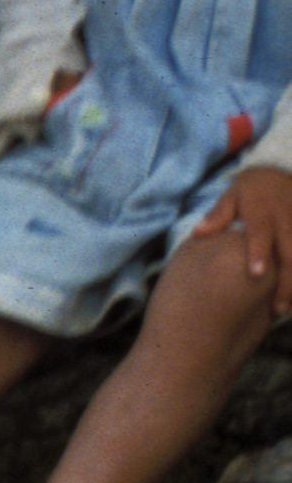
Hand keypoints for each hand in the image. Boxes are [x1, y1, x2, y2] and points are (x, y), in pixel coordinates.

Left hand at [192, 166, 291, 316]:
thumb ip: (218, 215)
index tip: (257, 274)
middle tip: (276, 309)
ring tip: (284, 309)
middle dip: (286, 282)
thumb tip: (198, 233)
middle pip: (290, 254)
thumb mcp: (232, 195)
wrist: (282, 173)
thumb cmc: (251, 190)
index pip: (261, 233)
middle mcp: (286, 220)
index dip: (259, 252)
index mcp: (262, 210)